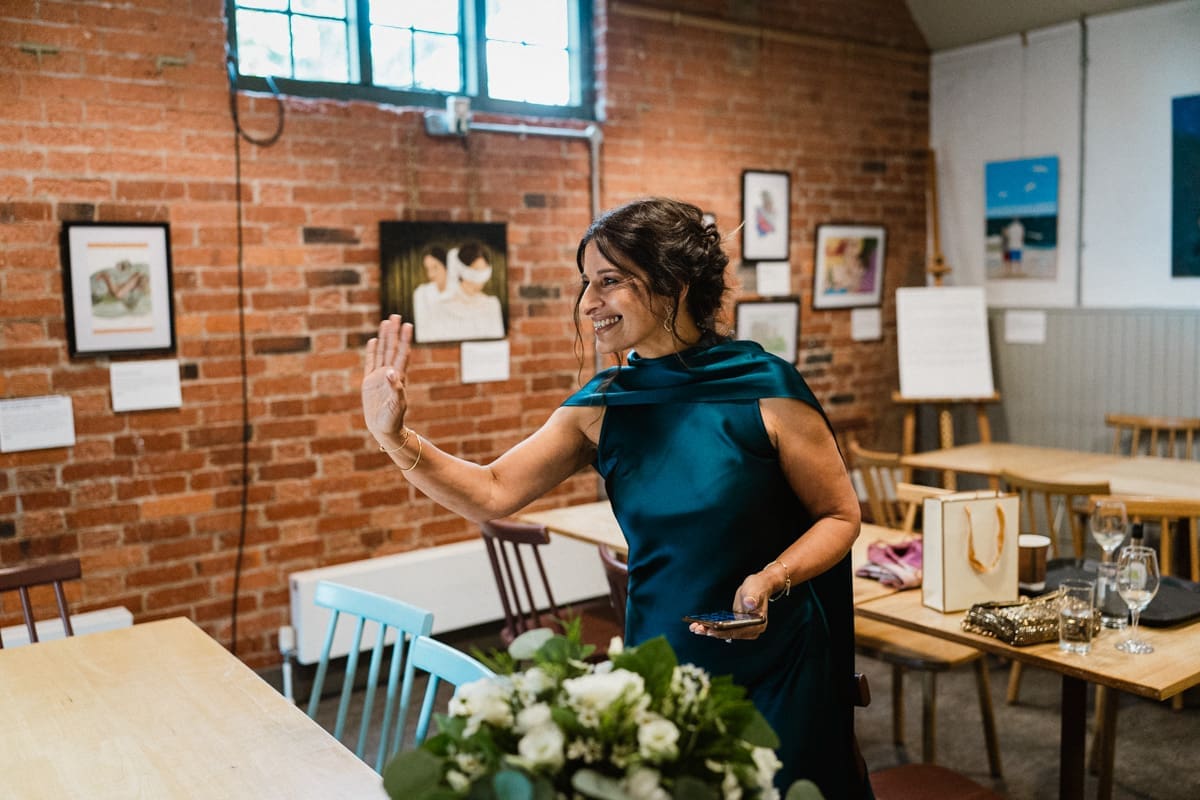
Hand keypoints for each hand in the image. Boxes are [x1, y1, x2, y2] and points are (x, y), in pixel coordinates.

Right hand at [363, 315, 412, 441]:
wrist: (384, 430)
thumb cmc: (393, 420)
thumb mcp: (396, 406)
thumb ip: (396, 389)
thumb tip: (392, 372)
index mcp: (398, 378)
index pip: (401, 354)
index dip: (404, 339)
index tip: (408, 325)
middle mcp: (390, 374)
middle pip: (392, 348)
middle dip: (394, 332)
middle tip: (396, 315)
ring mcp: (379, 377)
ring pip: (382, 352)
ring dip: (384, 338)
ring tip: (386, 322)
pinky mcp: (369, 382)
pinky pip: (370, 363)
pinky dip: (372, 351)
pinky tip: (374, 341)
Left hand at [686, 573, 772, 641]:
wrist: (757, 586)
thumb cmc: (758, 588)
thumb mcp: (755, 590)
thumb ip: (752, 597)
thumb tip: (750, 603)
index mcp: (758, 624)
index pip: (739, 631)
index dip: (725, 631)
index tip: (711, 630)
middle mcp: (751, 630)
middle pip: (730, 634)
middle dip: (713, 632)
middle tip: (698, 629)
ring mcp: (743, 629)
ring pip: (725, 633)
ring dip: (709, 631)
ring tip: (695, 628)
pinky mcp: (736, 626)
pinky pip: (723, 629)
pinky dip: (712, 627)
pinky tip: (700, 625)